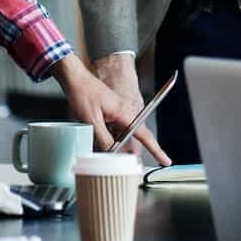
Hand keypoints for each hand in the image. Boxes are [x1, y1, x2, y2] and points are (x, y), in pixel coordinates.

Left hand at [56, 53, 170, 164]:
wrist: (74, 78)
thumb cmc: (83, 92)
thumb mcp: (91, 120)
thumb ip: (103, 139)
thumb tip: (112, 156)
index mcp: (124, 113)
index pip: (145, 135)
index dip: (156, 150)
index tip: (165, 160)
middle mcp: (123, 114)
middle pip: (131, 140)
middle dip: (125, 152)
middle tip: (118, 162)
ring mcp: (116, 114)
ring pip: (120, 137)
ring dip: (113, 145)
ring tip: (101, 144)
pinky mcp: (108, 115)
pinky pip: (112, 132)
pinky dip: (106, 138)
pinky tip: (96, 139)